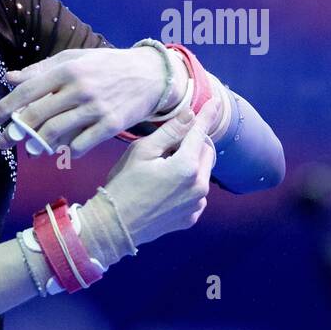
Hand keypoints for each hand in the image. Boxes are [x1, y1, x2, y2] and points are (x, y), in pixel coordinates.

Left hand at [0, 47, 168, 157]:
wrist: (150, 75)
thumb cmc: (107, 66)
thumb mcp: (75, 59)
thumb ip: (41, 69)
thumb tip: (9, 78)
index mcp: (67, 69)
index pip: (28, 90)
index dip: (6, 107)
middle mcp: (80, 88)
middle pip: (38, 115)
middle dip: (16, 132)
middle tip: (3, 142)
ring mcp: (96, 107)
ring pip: (56, 133)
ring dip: (38, 145)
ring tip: (31, 150)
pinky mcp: (111, 124)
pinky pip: (81, 144)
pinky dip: (68, 151)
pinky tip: (65, 150)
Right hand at [99, 100, 221, 246]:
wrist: (115, 226)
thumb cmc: (124, 185)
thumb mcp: (142, 152)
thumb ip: (170, 132)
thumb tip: (190, 115)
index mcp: (186, 167)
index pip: (201, 132)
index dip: (207, 115)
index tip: (215, 102)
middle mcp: (198, 187)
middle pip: (206, 152)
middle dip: (194, 144)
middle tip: (168, 147)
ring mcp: (196, 204)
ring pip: (203, 173)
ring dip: (191, 165)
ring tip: (164, 170)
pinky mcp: (191, 217)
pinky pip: (197, 194)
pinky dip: (187, 185)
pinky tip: (166, 188)